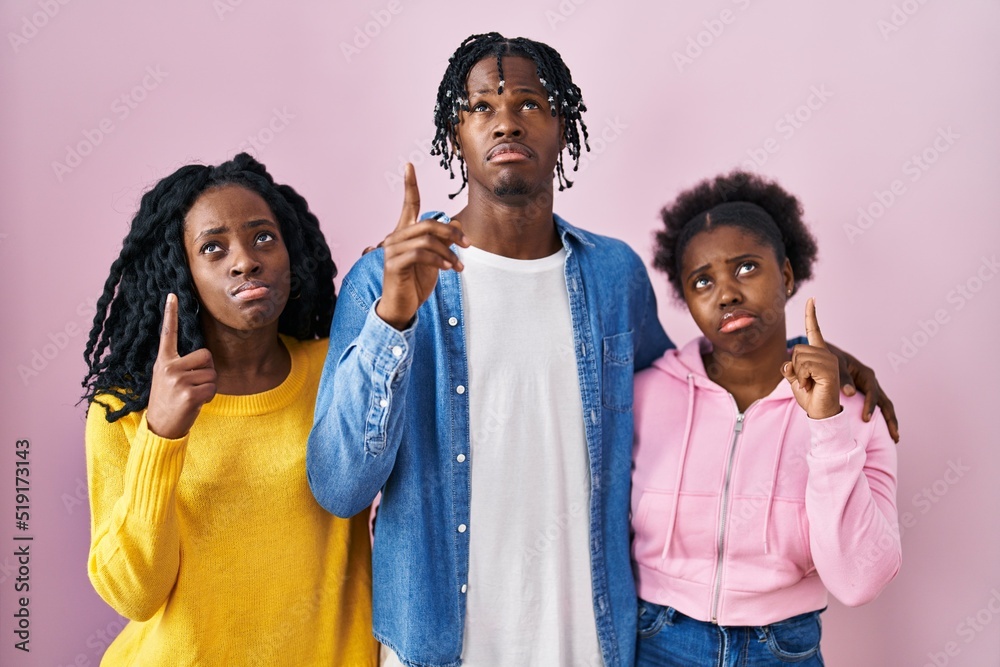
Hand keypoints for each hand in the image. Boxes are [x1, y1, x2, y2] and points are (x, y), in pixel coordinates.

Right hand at [145, 294, 217, 438]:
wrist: (161, 427)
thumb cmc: (169, 400)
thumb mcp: (167, 378)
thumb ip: (180, 364)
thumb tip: (204, 356)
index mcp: (163, 361)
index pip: (168, 333)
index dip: (171, 314)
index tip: (172, 295)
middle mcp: (168, 367)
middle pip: (206, 355)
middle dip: (207, 370)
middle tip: (193, 385)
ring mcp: (177, 380)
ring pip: (212, 374)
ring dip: (208, 386)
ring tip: (191, 395)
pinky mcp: (188, 394)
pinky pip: (212, 388)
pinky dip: (208, 397)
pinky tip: (194, 403)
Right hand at [375, 163, 469, 329]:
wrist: (401, 308)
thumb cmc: (416, 283)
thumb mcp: (436, 260)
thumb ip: (444, 242)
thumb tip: (458, 226)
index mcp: (405, 233)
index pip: (408, 205)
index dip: (409, 185)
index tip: (409, 165)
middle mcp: (395, 238)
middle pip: (428, 223)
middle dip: (451, 233)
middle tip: (467, 246)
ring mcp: (392, 251)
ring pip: (426, 239)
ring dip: (448, 253)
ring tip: (458, 267)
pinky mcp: (393, 264)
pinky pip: (420, 254)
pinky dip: (438, 260)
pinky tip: (448, 269)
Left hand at [782, 298, 841, 419]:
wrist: (820, 412)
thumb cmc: (809, 396)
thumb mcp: (795, 379)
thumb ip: (790, 368)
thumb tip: (786, 364)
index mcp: (818, 354)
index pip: (814, 331)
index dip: (811, 315)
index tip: (811, 299)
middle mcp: (826, 355)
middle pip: (797, 349)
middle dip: (794, 367)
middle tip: (804, 381)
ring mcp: (830, 361)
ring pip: (800, 358)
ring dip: (798, 375)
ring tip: (808, 384)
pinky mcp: (829, 370)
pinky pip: (805, 366)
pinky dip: (802, 378)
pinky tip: (810, 386)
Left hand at [825, 344, 899, 442]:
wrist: (828, 356)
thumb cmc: (832, 360)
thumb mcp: (837, 366)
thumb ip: (842, 378)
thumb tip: (850, 393)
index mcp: (866, 375)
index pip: (872, 393)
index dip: (870, 406)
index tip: (866, 419)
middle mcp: (872, 383)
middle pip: (886, 402)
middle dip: (891, 419)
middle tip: (894, 437)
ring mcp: (871, 389)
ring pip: (885, 406)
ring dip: (890, 421)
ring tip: (894, 438)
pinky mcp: (866, 394)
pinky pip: (877, 407)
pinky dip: (881, 418)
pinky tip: (883, 431)